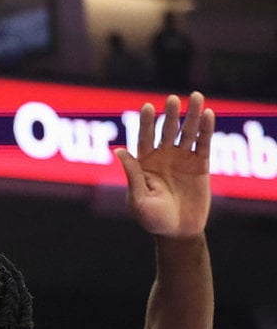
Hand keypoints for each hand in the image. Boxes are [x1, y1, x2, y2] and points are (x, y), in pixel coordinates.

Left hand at [115, 91, 213, 237]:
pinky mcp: (201, 165)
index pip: (144, 137)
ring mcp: (182, 159)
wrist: (177, 232)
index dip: (146, 123)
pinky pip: (203, 144)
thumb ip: (132, 175)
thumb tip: (119, 151)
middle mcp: (163, 157)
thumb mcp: (138, 199)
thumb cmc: (151, 218)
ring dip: (192, 116)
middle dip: (170, 115)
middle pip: (167, 131)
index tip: (148, 107)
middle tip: (173, 99)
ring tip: (196, 97)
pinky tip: (208, 114)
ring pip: (187, 133)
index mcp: (144, 163)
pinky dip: (206, 130)